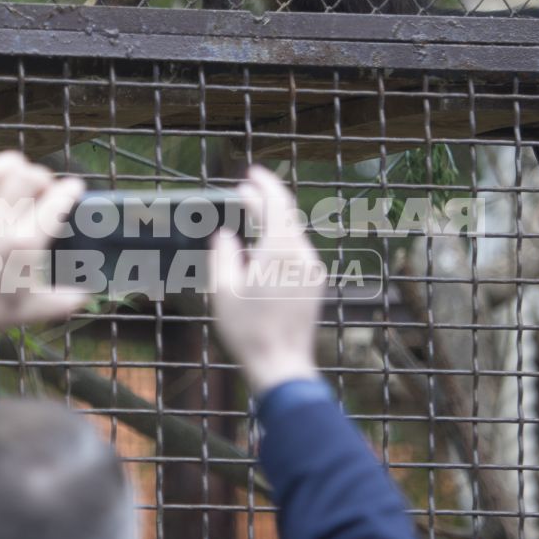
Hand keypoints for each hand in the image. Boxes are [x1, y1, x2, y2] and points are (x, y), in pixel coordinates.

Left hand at [0, 152, 87, 356]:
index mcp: (25, 244)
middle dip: (44, 176)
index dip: (71, 189)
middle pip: (28, 176)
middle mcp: (0, 224)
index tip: (75, 188)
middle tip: (46, 189)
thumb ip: (65, 302)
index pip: (56, 201)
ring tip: (18, 179)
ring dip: (13, 167)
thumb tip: (87, 296)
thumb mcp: (34, 310)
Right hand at [209, 166, 325, 394]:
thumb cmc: (248, 330)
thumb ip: (223, 254)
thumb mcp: (223, 290)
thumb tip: (226, 234)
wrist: (282, 364)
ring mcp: (312, 270)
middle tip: (246, 191)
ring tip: (252, 218)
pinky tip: (265, 247)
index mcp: (279, 250)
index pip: (276, 204)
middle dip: (267, 200)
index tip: (251, 173)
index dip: (263, 185)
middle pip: (287, 216)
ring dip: (274, 221)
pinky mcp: (315, 284)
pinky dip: (281, 240)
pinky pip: (298, 251)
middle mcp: (302, 254)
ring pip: (293, 233)